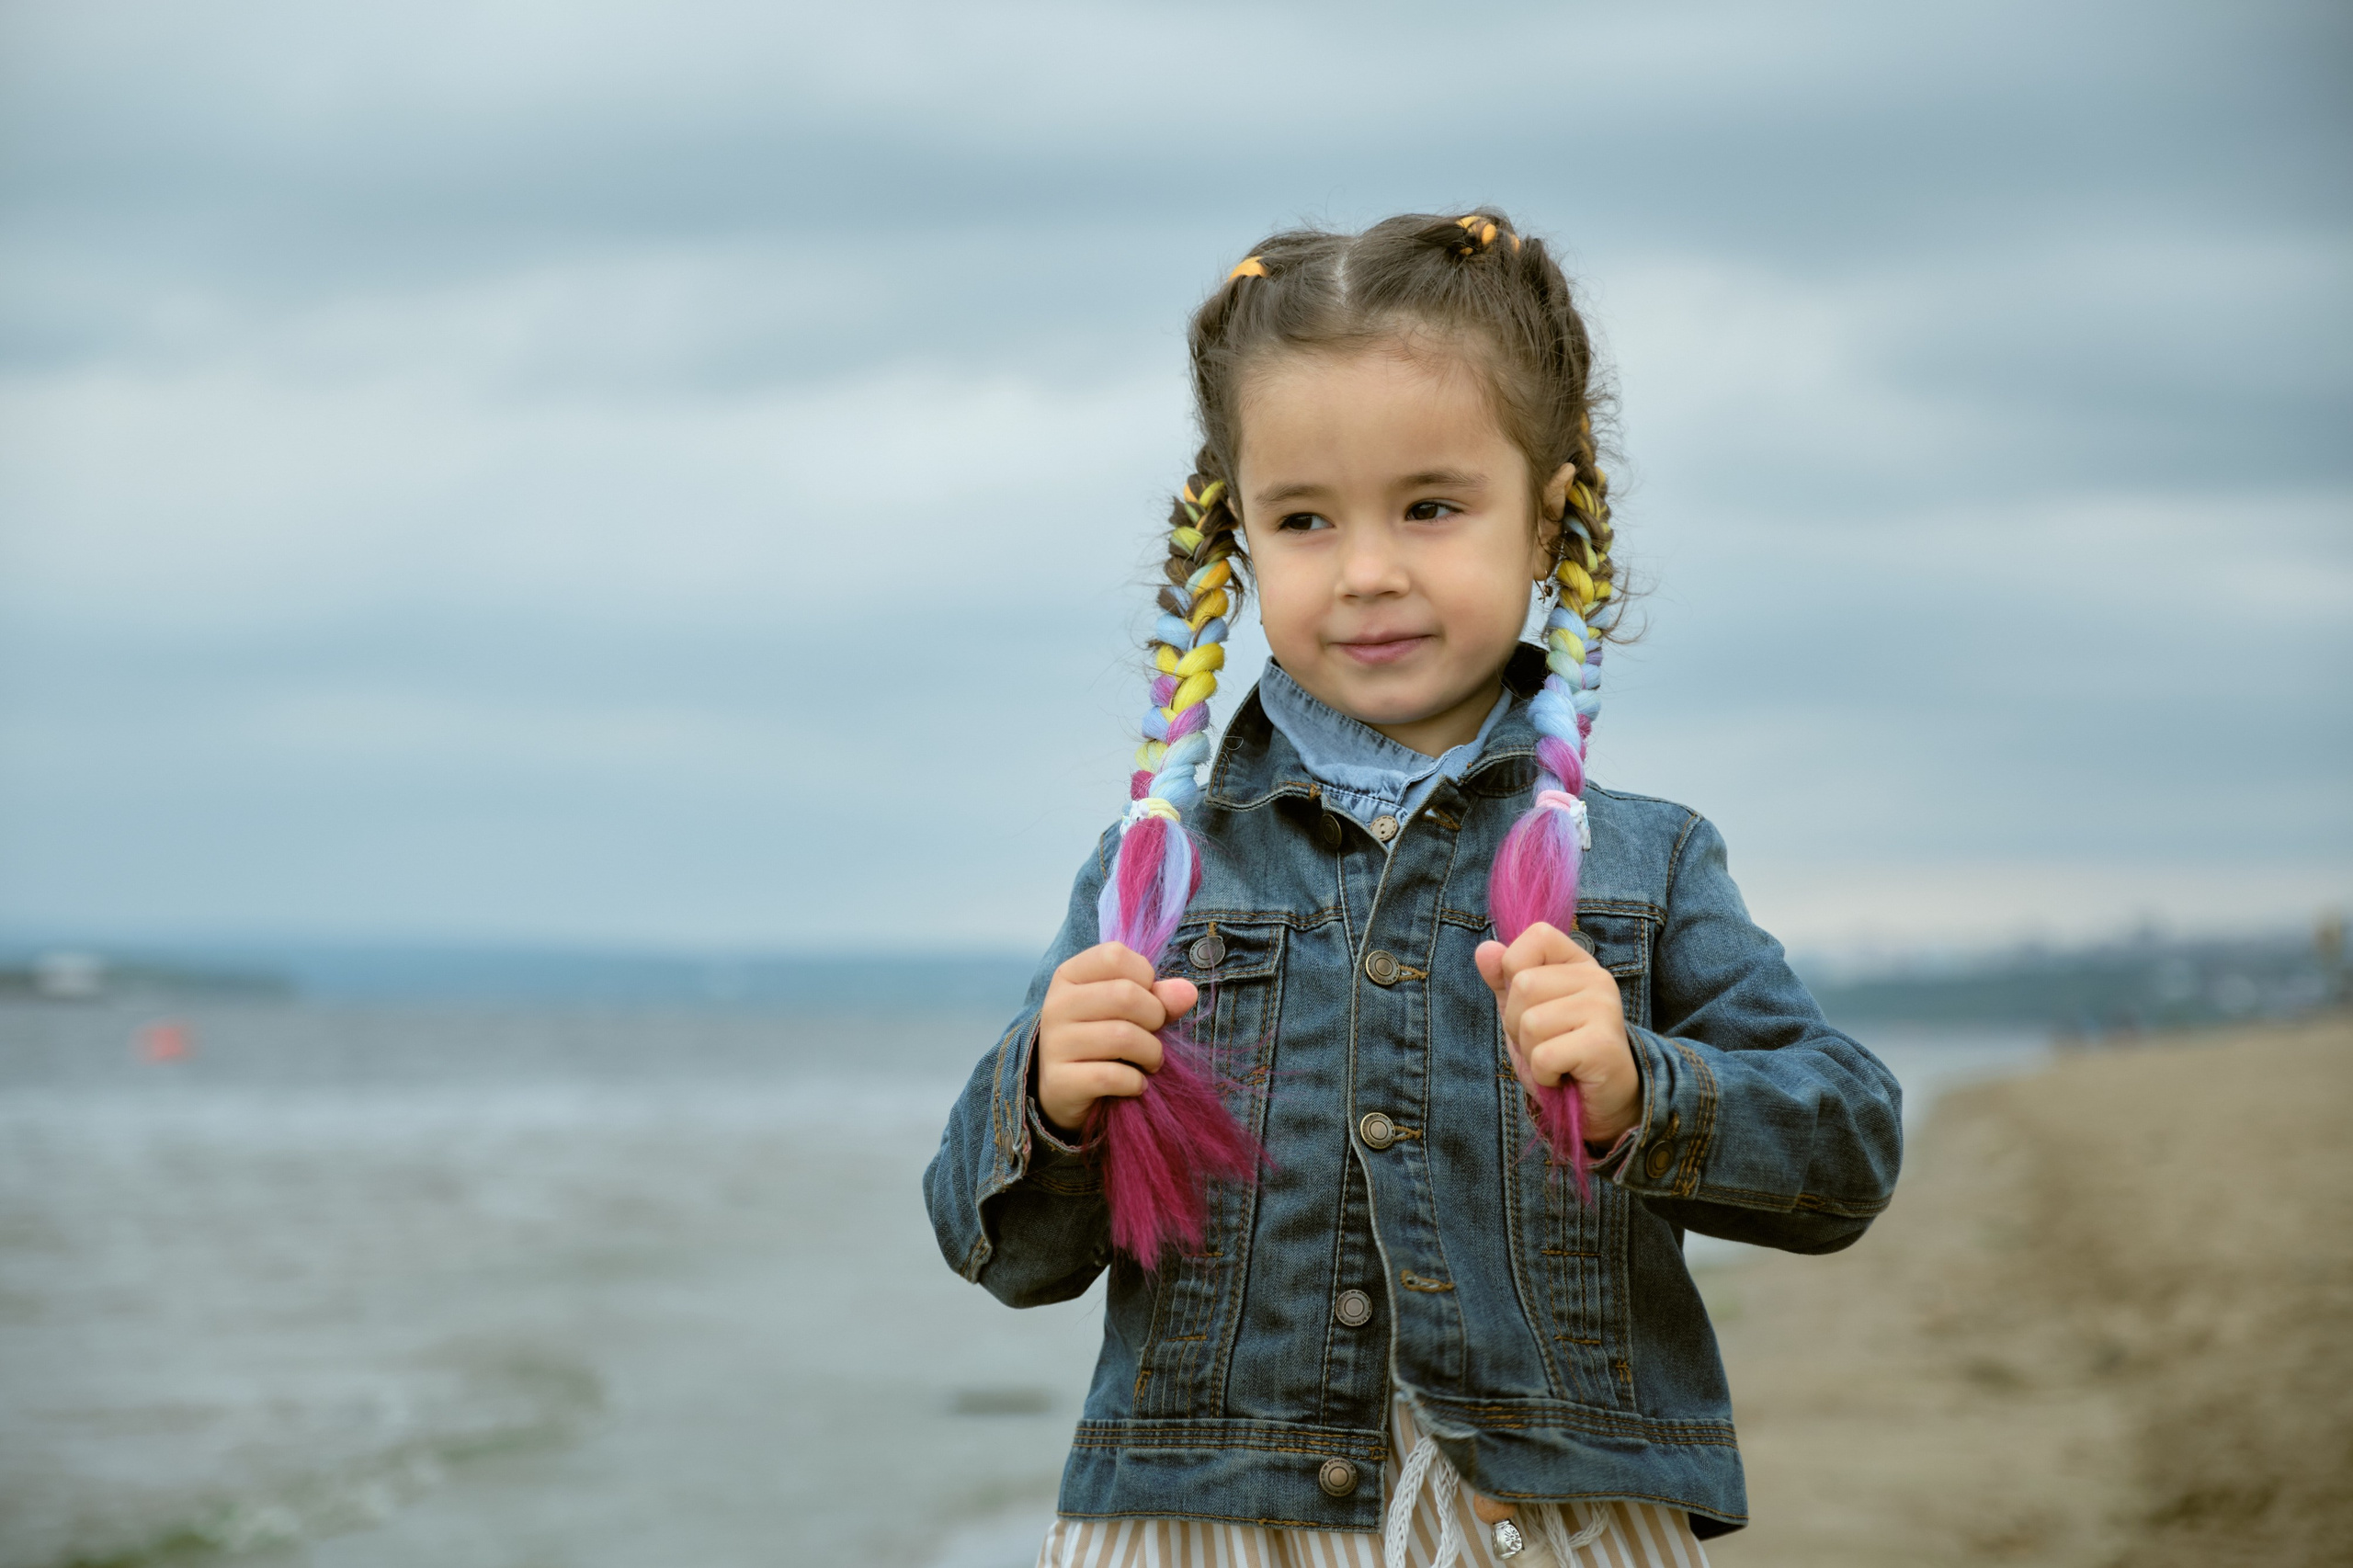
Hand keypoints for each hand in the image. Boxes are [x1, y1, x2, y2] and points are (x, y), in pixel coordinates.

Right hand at [1036, 942, 1199, 1134]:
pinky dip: (1135, 1082)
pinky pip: (1112, 1077)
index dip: (1144, 976)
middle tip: (1154, 1034)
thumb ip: (1159, 997)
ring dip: (1151, 1053)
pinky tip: (1135, 1084)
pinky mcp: (1059, 1081)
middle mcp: (1056, 1004)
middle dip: (1155, 1017)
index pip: (1114, 956)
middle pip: (1124, 995)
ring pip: (1122, 1037)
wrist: (1065, 1090)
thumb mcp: (1129, 1010)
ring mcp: (1054, 1043)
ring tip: (1150, 1061)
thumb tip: (1188, 992)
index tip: (1146, 997)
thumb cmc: (1102, 1038)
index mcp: (1069, 976)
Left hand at [1474, 922, 1639, 1147]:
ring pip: (1531, 1022)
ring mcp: (1604, 1008)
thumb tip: (1484, 949)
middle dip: (1519, 1024)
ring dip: (1532, 1052)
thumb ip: (1503, 980)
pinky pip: (1544, 1055)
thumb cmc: (1561, 1054)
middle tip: (1546, 1042)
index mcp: (1577, 963)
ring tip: (1557, 1060)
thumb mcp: (1524, 1013)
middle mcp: (1597, 978)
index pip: (1537, 936)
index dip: (1516, 971)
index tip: (1533, 1004)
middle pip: (1523, 985)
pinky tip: (1565, 1075)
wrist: (1599, 1102)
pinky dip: (1544, 1074)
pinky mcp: (1602, 1044)